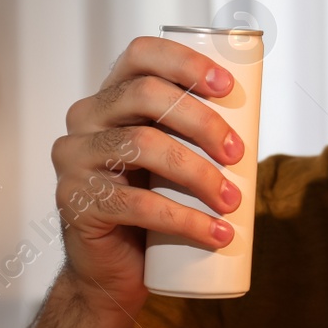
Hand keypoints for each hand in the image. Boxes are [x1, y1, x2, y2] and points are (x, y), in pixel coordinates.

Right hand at [51, 35, 244, 317]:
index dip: (185, 62)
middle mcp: (84, 119)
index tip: (227, 87)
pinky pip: (137, 204)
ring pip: (143, 145)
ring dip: (199, 173)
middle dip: (202, 120)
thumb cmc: (150, 209)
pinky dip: (186, 220)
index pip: (140, 56)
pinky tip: (216, 234)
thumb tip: (254, 118)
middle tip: (238, 153)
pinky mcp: (76, 202)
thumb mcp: (171, 162)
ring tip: (232, 200)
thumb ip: (192, 135)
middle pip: (145, 96)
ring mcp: (74, 159)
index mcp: (110, 98)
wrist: (112, 271)